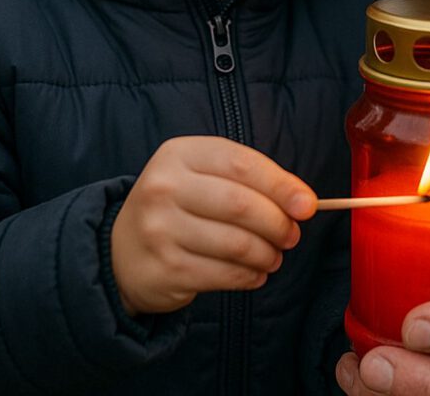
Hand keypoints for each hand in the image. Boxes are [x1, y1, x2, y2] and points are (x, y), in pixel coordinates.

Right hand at [110, 135, 315, 315]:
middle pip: (241, 204)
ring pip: (236, 243)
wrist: (121, 251)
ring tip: (274, 255)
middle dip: (278, 223)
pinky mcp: (164, 268)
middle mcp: (164, 187)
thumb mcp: (204, 176)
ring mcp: (160, 229)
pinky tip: (255, 273)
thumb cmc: (180, 206)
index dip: (281, 185)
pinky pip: (223, 274)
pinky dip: (249, 276)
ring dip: (267, 253)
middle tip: (292, 234)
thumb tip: (304, 201)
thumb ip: (251, 180)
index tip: (308, 204)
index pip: (242, 164)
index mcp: (179, 153)